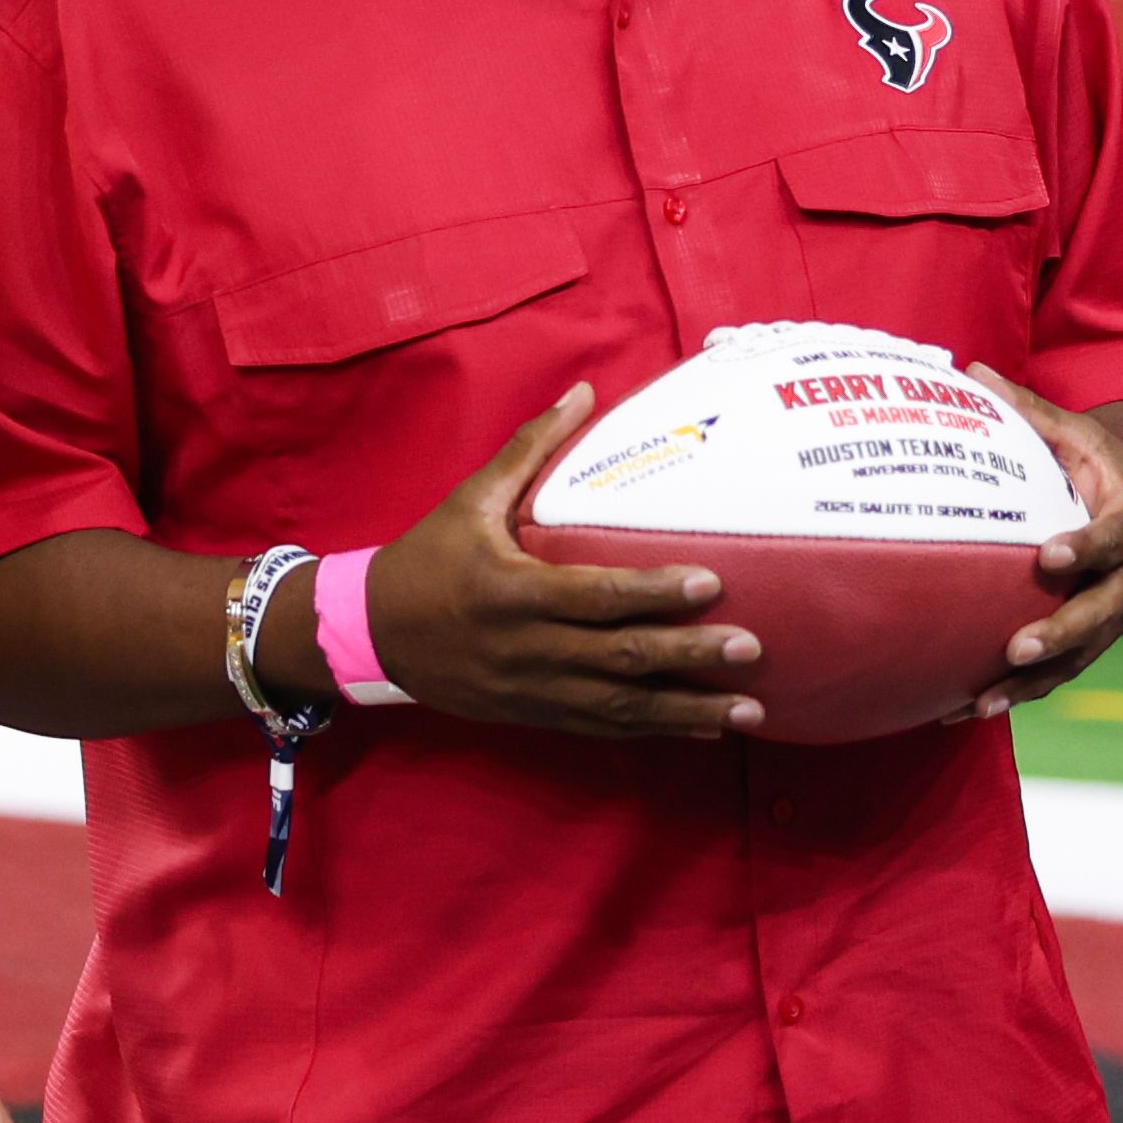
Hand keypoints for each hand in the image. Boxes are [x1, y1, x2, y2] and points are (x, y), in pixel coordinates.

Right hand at [365, 384, 768, 735]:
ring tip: (748, 712)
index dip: (654, 594)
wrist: (371, 634)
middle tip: (751, 648)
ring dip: (688, 711)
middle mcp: (526, 649)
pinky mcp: (536, 715)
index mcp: (510, 591)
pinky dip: (656, 730)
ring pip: (621, 708)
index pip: (595, 597)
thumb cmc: (426, 559)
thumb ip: (529, 449)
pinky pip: (604, 729)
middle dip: (689, 656)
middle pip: (620, 658)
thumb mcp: (470, 500)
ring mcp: (533, 690)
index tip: (711, 585)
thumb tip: (583, 392)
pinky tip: (702, 729)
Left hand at [972, 375, 1122, 712]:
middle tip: (1017, 646)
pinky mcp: (1101, 638)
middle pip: (1105, 611)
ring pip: (1083, 654)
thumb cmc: (1105, 465)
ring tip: (985, 701)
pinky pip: (1064, 672)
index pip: (1115, 537)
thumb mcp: (1079, 435)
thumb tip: (968, 370)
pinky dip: (1023, 693)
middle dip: (1062, 631)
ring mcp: (1122, 613)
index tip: (1051, 555)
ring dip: (1035, 680)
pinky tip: (969, 710)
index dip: (1089, 547)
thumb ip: (1028, 411)